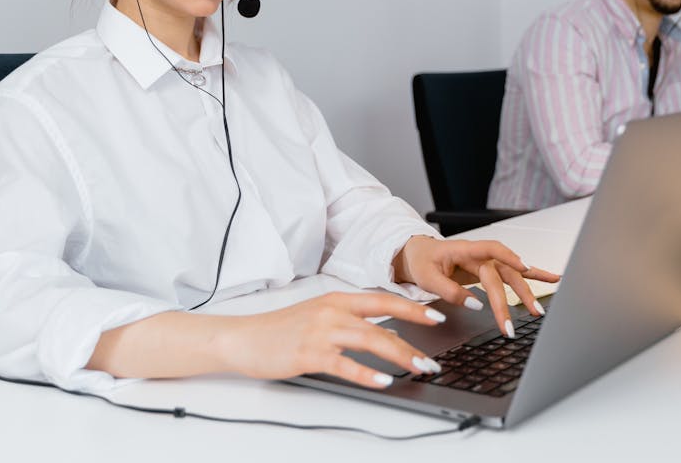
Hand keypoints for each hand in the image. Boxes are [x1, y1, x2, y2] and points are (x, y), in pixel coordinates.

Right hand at [220, 292, 448, 389]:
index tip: (437, 315)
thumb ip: (353, 324)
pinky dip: (367, 373)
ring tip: (420, 369)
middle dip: (413, 341)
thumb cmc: (281, 329)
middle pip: (383, 323)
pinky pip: (345, 364)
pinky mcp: (309, 354)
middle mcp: (332, 312)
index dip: (412, 307)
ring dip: (399, 356)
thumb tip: (387, 334)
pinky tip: (383, 381)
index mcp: (336, 299)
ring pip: (370, 341)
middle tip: (433, 358)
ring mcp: (321, 332)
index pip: (383, 300)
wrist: (243, 338)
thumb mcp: (320, 318)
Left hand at [394, 236, 560, 338]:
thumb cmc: (422, 262)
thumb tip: (474, 304)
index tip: (522, 270)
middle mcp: (480, 254)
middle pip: (503, 273)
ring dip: (527, 292)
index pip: (490, 249)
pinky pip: (515, 272)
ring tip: (538, 309)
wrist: (419, 253)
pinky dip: (534, 275)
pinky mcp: (491, 269)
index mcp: (463, 250)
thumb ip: (449, 291)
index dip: (508, 257)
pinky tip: (552, 279)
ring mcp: (487, 261)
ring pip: (512, 275)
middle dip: (514, 297)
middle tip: (521, 319)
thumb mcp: (427, 278)